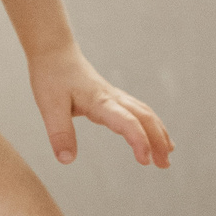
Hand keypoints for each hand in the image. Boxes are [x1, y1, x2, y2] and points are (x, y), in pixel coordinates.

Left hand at [30, 45, 172, 167]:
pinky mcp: (111, 97)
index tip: (146, 161)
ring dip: (158, 133)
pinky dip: (150, 124)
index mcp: (100, 101)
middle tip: (165, 165)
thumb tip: (67, 160)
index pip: (127, 121)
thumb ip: (59, 133)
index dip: (139, 141)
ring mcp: (114, 96)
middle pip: (145, 117)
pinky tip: (153, 134)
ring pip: (145, 113)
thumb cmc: (51, 75)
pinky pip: (138, 110)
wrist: (54, 51)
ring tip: (167, 154)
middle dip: (158, 141)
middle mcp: (112, 98)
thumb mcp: (49, 106)